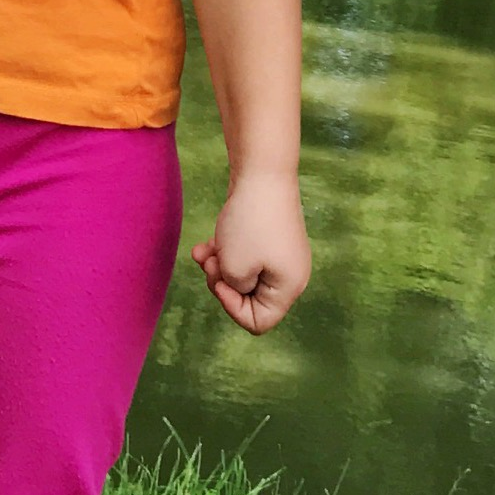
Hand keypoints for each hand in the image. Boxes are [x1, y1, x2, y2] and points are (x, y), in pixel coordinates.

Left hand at [193, 172, 309, 333]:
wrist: (262, 172)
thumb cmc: (250, 223)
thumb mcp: (234, 268)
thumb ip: (233, 289)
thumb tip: (236, 282)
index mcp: (289, 287)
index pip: (259, 321)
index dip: (233, 308)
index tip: (222, 281)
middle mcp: (290, 274)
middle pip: (249, 298)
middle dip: (223, 282)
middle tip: (211, 262)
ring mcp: (280, 254)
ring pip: (242, 275)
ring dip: (219, 265)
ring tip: (204, 251)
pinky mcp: (268, 238)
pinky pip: (243, 256)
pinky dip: (225, 252)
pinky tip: (207, 243)